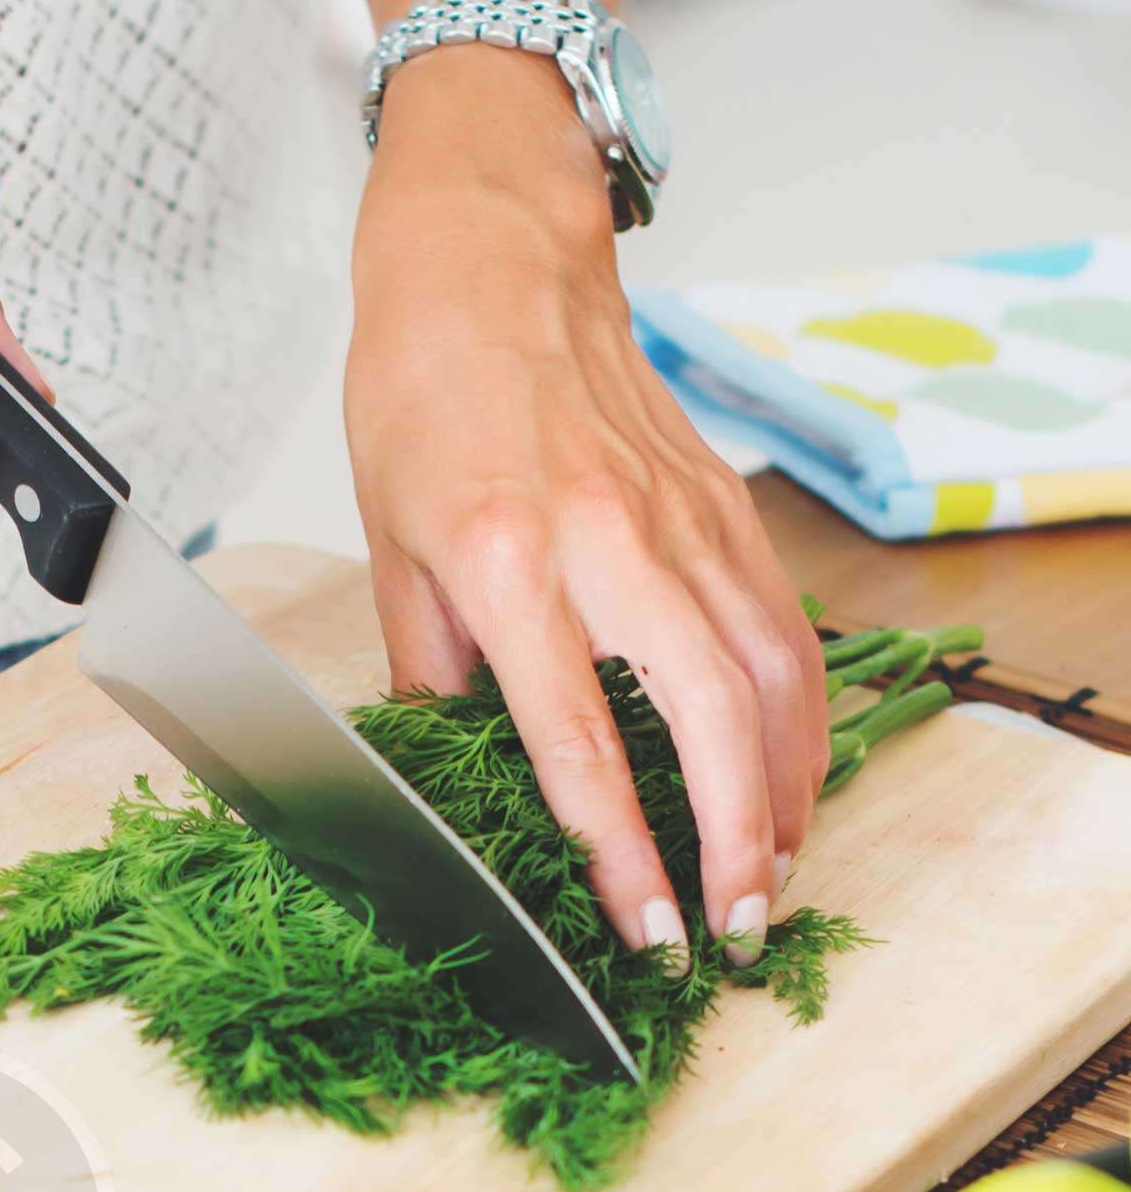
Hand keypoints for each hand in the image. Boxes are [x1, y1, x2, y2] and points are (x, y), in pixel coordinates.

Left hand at [345, 52, 827, 963]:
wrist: (492, 263)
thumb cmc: (423, 399)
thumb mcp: (392, 548)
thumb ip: (430, 672)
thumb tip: (452, 778)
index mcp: (508, 564)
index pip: (576, 741)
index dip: (620, 851)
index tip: (646, 929)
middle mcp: (609, 543)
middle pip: (703, 716)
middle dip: (732, 838)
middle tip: (736, 927)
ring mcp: (680, 520)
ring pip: (767, 674)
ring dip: (782, 788)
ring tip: (773, 875)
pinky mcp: (720, 504)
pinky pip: (781, 624)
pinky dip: (799, 713)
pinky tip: (790, 775)